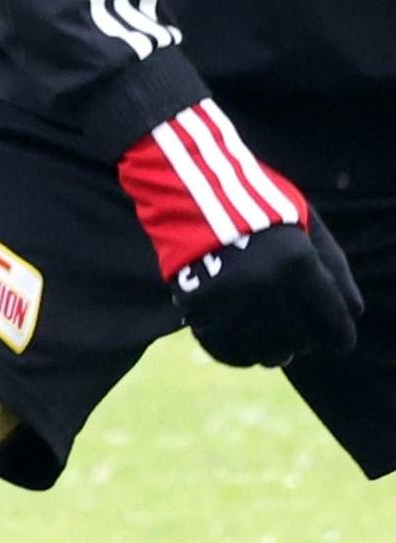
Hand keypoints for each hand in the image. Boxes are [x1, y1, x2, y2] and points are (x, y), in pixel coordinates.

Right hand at [177, 218, 362, 371]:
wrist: (187, 185)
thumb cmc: (258, 203)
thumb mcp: (307, 223)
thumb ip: (334, 266)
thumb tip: (356, 313)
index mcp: (298, 262)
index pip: (332, 319)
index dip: (341, 336)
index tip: (341, 343)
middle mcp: (265, 285)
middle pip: (299, 339)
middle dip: (305, 343)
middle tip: (303, 341)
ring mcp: (227, 297)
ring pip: (262, 349)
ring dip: (273, 353)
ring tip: (275, 350)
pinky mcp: (195, 304)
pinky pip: (223, 347)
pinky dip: (238, 356)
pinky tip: (247, 352)